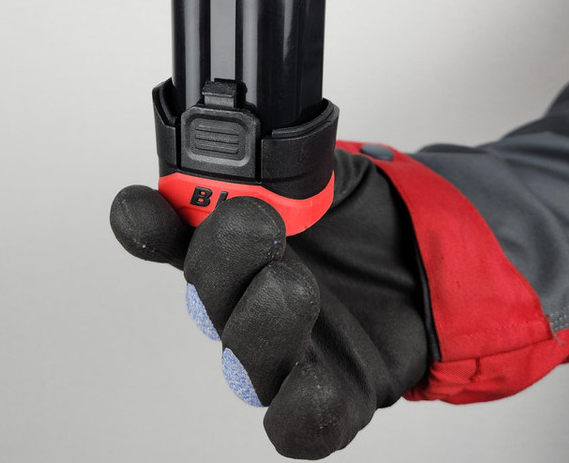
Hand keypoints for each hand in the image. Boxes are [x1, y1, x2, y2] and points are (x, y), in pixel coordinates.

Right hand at [110, 149, 428, 458]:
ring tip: (291, 284)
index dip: (147, 224)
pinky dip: (299, 407)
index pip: (174, 235)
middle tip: (250, 222)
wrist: (429, 260)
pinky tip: (311, 378)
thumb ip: (280, 163)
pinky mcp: (335, 396)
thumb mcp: (328, 172)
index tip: (139, 205)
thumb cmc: (365, 219)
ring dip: (259, 322)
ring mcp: (287, 353)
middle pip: (207, 296)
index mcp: (234, 243)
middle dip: (222, 259)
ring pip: (244, 360)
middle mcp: (247, 300)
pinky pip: (300, 423)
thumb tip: (242, 144)